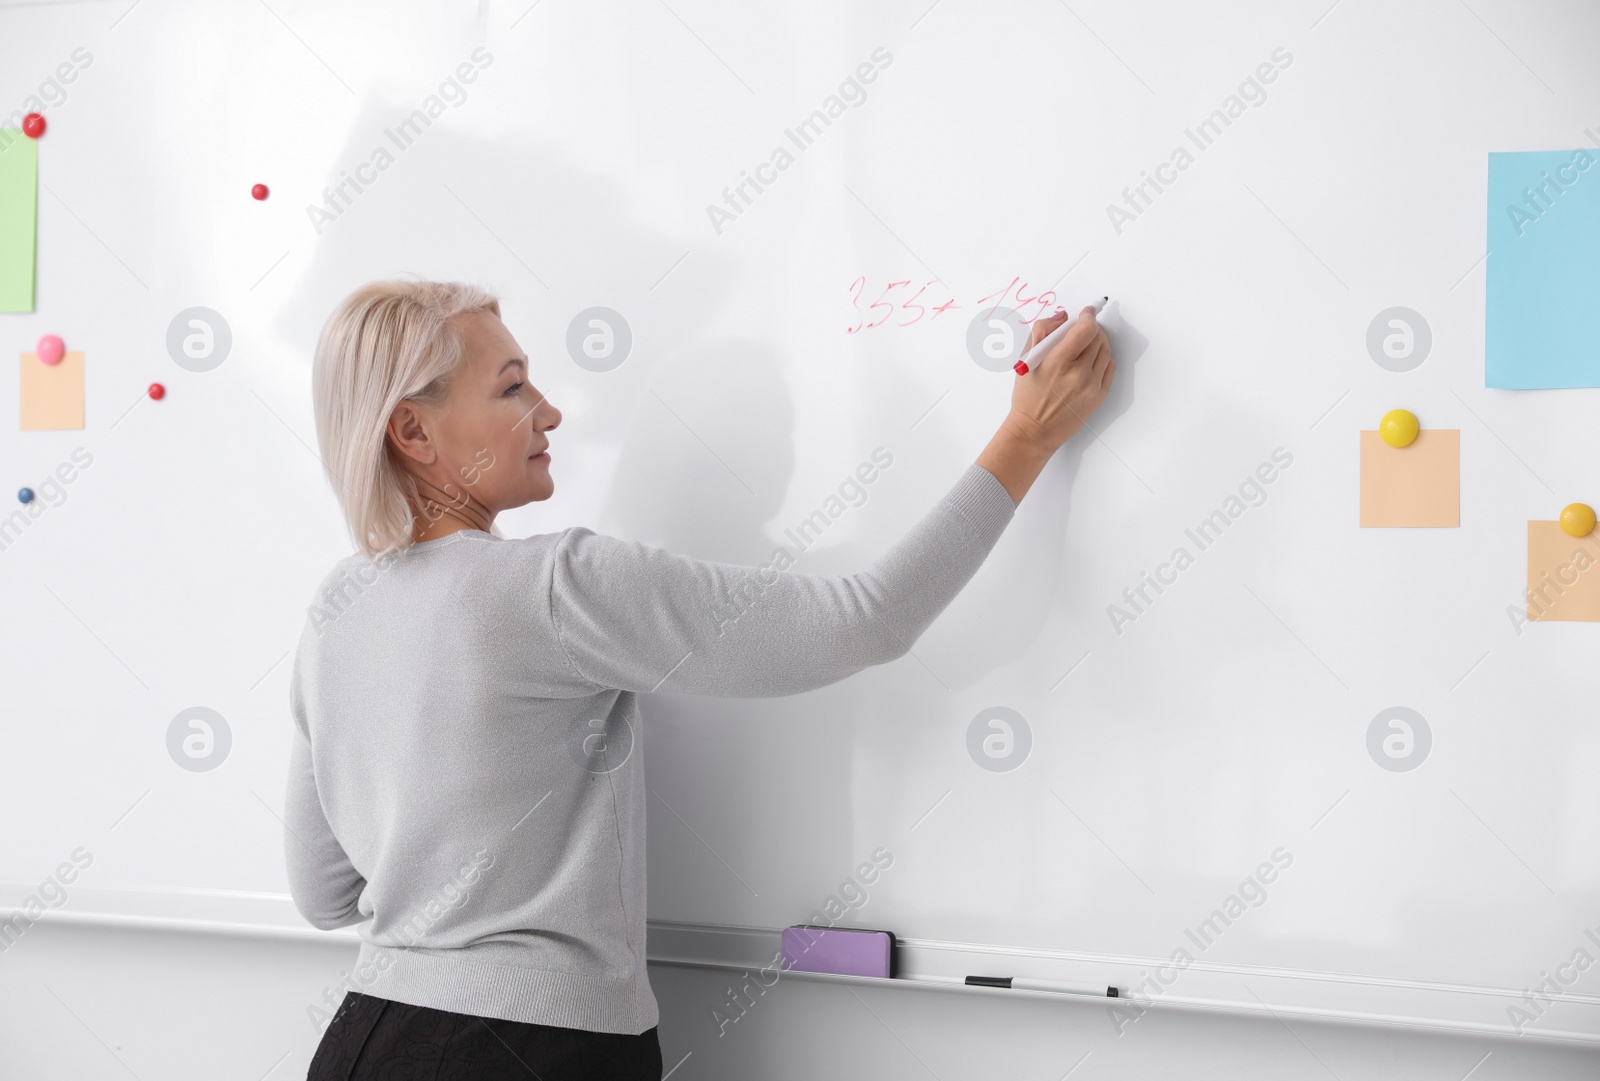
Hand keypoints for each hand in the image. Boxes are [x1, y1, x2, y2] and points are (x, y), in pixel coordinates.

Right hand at [974, 305, 1115, 502]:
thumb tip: (1062, 317)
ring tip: (1088, 342)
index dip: (1088, 316)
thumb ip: (1042, 332)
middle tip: (1084, 328)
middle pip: (1097, 338)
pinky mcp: (1099, 396)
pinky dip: (1104, 358)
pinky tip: (1093, 359)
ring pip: (1105, 351)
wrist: (1035, 430)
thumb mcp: (1026, 360)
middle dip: (1092, 328)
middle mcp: (1078, 374)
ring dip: (1099, 341)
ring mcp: (1091, 386)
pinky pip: (1109, 368)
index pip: (1085, 329)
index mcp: (1058, 362)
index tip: (1086, 313)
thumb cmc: (1028, 396)